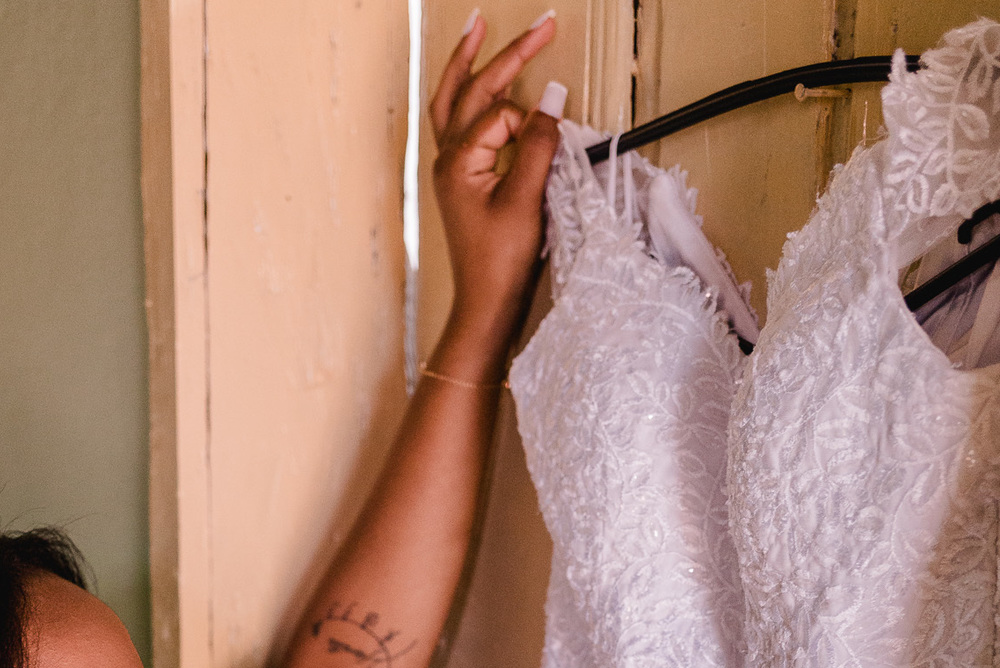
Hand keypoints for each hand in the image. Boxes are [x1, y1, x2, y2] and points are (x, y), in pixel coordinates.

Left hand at [429, 12, 560, 375]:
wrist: (486, 307)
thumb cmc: (501, 264)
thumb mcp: (525, 202)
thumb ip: (540, 146)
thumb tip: (553, 96)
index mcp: (458, 161)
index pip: (502, 114)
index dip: (532, 124)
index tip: (552, 149)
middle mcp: (447, 159)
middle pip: (472, 89)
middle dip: (507, 54)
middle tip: (543, 23)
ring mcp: (451, 169)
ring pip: (454, 101)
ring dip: (469, 63)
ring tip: (480, 28)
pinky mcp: (462, 182)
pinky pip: (460, 125)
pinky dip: (470, 97)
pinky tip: (477, 85)